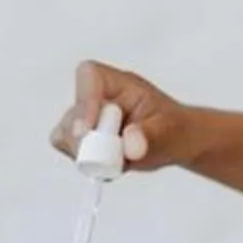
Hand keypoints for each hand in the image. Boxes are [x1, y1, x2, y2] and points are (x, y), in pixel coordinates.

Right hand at [50, 61, 195, 171]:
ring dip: (86, 154)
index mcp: (118, 83)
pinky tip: (112, 166)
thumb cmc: (175, 128)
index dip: (84, 101)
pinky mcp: (85, 139)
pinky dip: (87, 163)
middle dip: (84, 139)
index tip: (87, 130)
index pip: (89, 76)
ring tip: (118, 162)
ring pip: (65, 133)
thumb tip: (129, 144)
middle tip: (108, 157)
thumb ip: (150, 136)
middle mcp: (98, 97)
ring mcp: (89, 118)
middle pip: (72, 111)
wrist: (176, 141)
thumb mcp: (169, 131)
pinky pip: (71, 150)